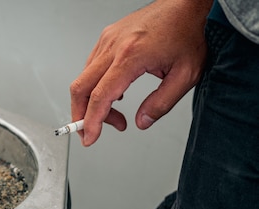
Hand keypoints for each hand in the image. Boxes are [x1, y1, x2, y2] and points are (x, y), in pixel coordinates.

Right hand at [70, 0, 211, 145]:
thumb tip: (142, 121)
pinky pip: (90, 68)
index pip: (100, 96)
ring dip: (91, 103)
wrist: (182, 5)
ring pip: (83, 79)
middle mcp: (113, 47)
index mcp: (131, 56)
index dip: (91, 121)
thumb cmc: (185, 33)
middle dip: (80, 115)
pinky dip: (95, 87)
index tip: (89, 138)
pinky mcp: (105, 39)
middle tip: (89, 132)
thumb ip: (162, 103)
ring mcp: (106, 42)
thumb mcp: (185, 75)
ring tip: (115, 115)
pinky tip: (114, 94)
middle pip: (80, 88)